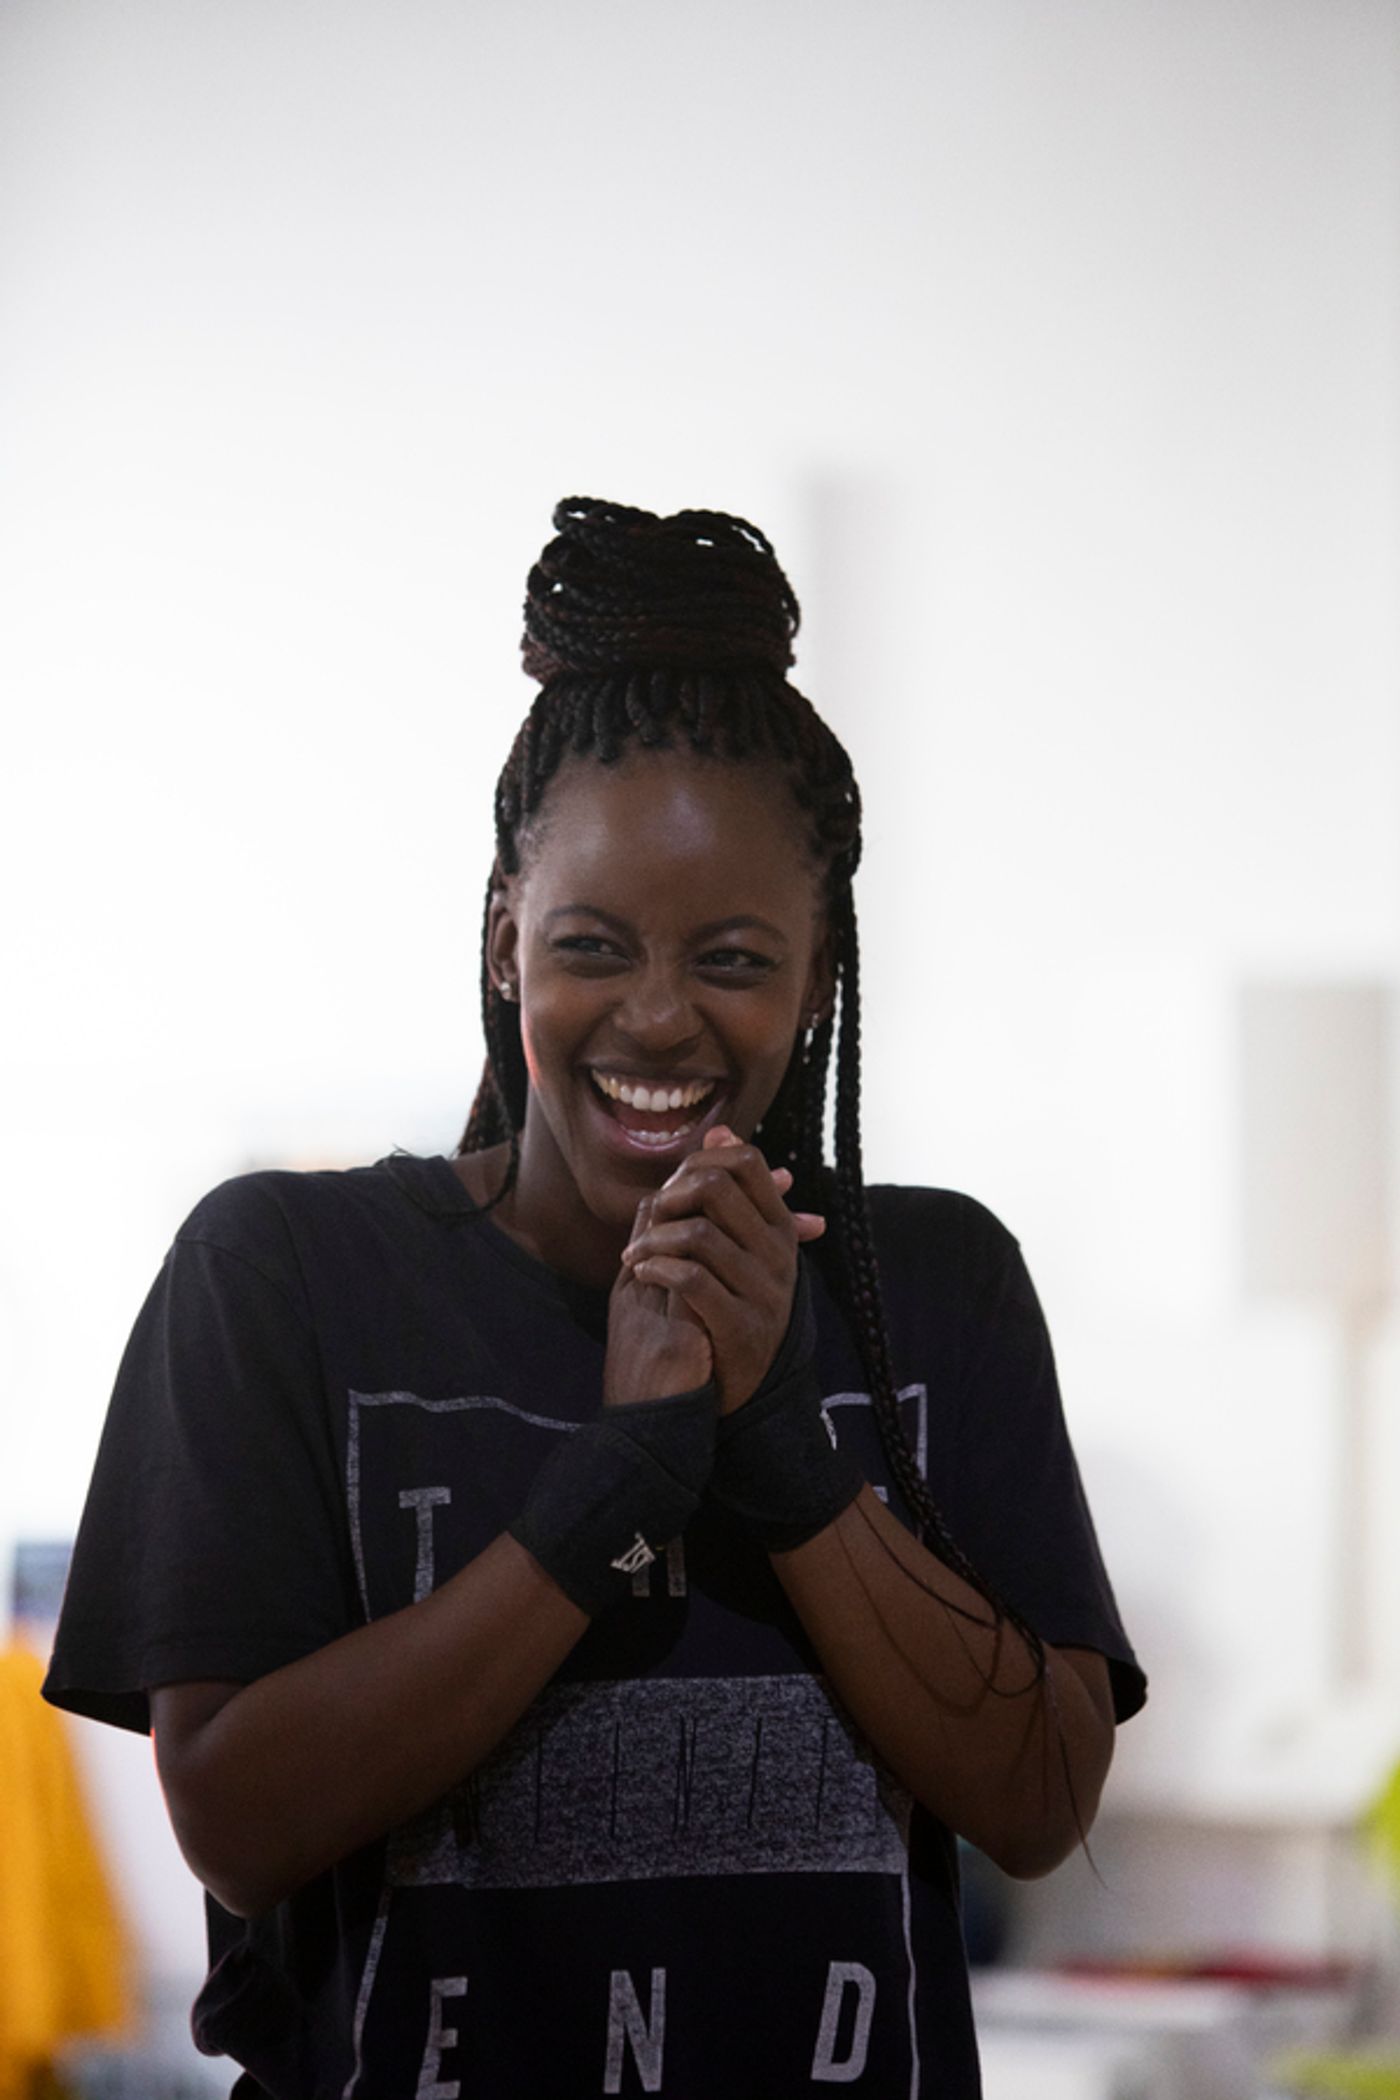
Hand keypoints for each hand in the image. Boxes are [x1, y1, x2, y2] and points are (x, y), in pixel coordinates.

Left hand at [619, 1127, 825, 1413]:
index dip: (701, 1163)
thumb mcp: (739, 1247)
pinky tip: (641, 1275)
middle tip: (653, 1217)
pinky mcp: (741, 1328)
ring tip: (635, 1255)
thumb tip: (720, 1132)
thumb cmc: (730, 1305)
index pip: (748, 1162)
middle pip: (718, 1188)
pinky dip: (657, 1271)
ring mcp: (764, 1293)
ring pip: (699, 1234)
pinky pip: (692, 1281)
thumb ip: (730, 1192)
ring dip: (653, 1240)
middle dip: (673, 1195)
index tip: (674, 1189)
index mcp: (779, 1230)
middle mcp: (779, 1256)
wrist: (738, 1387)